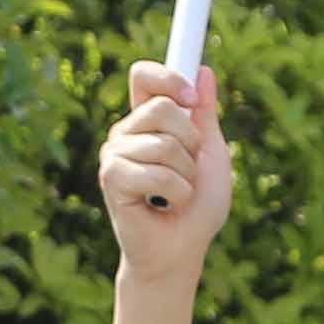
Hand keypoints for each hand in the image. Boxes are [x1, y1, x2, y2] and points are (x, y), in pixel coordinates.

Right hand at [96, 61, 231, 270]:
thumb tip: (204, 72)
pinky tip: (165, 206)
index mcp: (147, 121)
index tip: (192, 99)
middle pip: (163, 107)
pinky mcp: (111, 179)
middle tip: (186, 171)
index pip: (144, 76)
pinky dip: (175, 192)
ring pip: (164, 144)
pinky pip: (155, 172)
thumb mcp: (211, 154)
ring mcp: (114, 155)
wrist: (182, 252)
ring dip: (186, 176)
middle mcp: (125, 133)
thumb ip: (205, 115)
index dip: (168, 77)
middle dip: (190, 143)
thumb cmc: (197, 208)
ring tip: (176, 195)